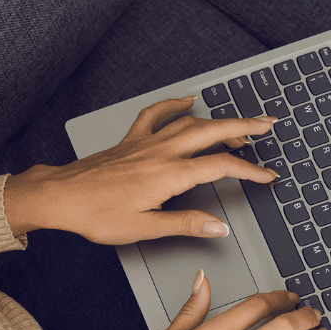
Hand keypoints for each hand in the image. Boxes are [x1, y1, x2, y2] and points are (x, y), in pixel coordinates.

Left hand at [3, 97, 277, 243]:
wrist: (61, 196)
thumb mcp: (145, 228)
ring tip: (240, 124)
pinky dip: (175, 105)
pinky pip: (157, 114)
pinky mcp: (132, 140)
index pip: (221, 167)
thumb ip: (186, 224)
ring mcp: (146, 142)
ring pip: (191, 122)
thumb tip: (218, 226)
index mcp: (169, 175)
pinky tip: (187, 101)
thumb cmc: (97, 214)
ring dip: (219, 119)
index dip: (250, 171)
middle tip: (269, 125)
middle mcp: (161, 152)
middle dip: (245, 126)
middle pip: (213, 132)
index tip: (268, 176)